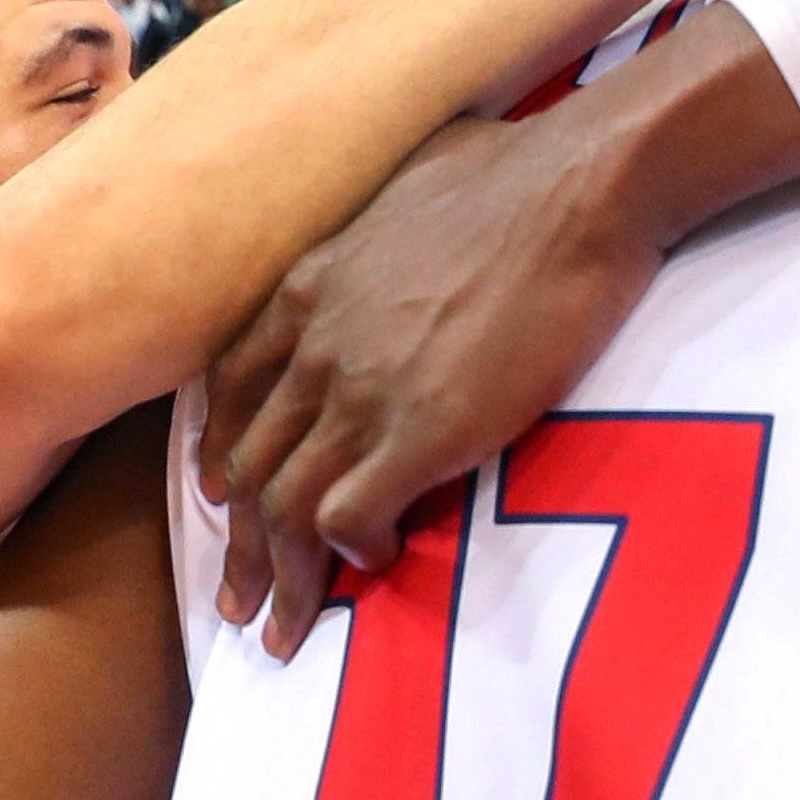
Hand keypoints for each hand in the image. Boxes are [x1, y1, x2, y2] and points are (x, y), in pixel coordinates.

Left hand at [207, 104, 667, 648]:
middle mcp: (313, 344)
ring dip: (282, 578)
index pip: (233, 389)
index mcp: (306, 285)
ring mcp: (360, 390)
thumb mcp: (407, 176)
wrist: (575, 188)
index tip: (223, 498)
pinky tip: (375, 562)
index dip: (223, 452)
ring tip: (286, 632)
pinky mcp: (417, 432)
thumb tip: (414, 208)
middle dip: (241, 544)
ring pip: (285, 507)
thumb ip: (385, 215)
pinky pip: (346, 517)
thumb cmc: (518, 167)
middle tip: (239, 602)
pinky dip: (350, 551)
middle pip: (250, 465)